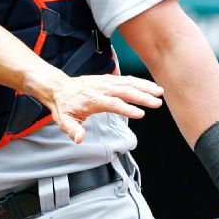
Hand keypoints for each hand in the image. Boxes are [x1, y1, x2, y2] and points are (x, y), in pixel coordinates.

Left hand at [29, 72, 163, 143]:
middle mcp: (100, 89)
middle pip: (124, 91)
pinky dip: (139, 82)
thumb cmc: (63, 105)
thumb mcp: (64, 120)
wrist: (58, 87)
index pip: (112, 104)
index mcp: (91, 99)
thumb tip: (79, 139)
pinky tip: (151, 86)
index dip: (126, 109)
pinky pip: (125, 79)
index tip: (140, 114)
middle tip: (157, 103)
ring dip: (144, 87)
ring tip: (160, 92)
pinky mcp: (107, 79)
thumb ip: (72, 130)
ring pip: (127, 83)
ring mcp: (104, 82)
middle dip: (141, 97)